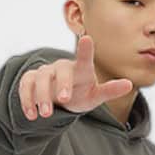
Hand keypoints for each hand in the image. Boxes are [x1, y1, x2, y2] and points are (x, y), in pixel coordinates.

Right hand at [18, 34, 133, 120]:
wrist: (59, 99)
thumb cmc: (81, 94)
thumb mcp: (95, 96)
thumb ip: (110, 90)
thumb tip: (129, 84)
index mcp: (80, 69)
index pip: (84, 59)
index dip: (85, 50)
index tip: (87, 39)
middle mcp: (61, 67)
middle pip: (60, 71)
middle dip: (61, 84)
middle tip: (63, 100)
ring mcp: (45, 73)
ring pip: (40, 79)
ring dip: (42, 96)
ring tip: (46, 115)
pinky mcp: (30, 80)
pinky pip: (26, 86)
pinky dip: (27, 100)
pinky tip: (32, 115)